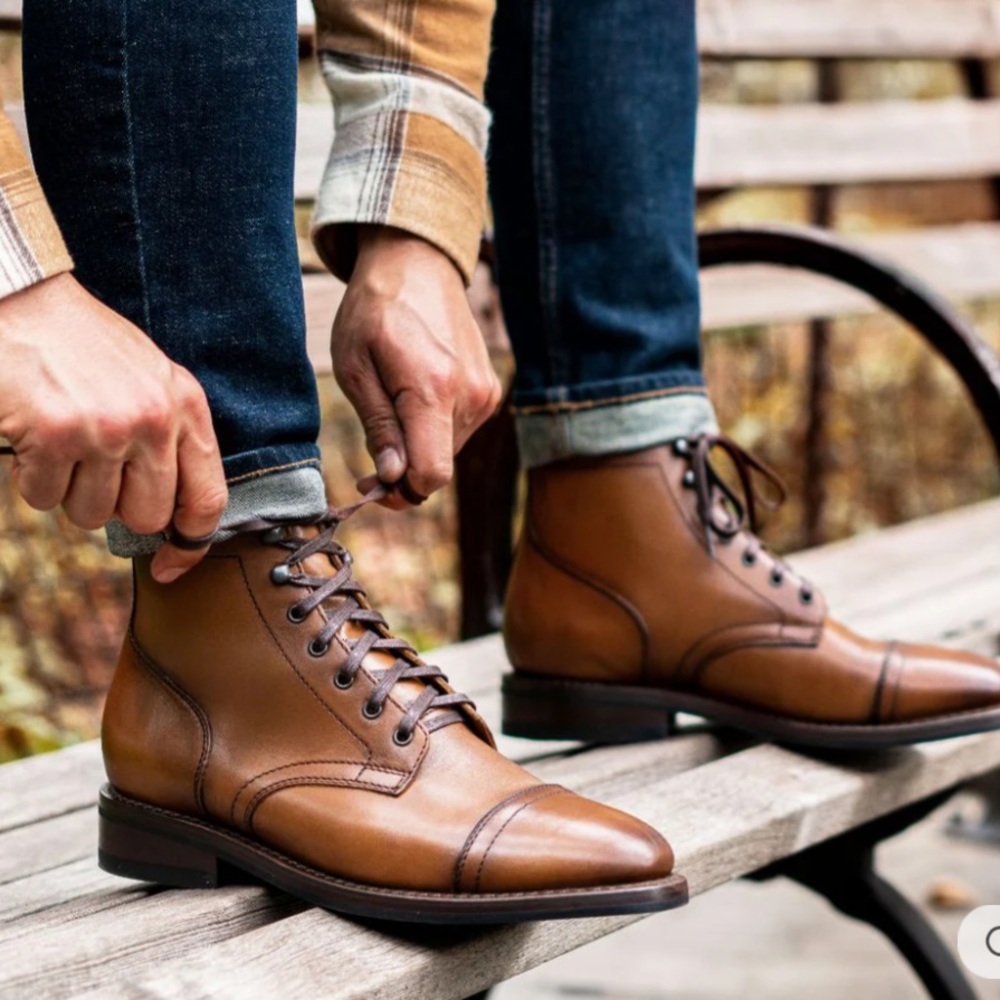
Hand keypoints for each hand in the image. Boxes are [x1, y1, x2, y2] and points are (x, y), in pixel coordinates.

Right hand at [0, 273, 227, 581]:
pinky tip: (32, 436)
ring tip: (61, 441)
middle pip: (146, 517)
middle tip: (91, 469)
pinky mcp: (56, 436)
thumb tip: (172, 516)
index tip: (172, 565)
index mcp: (185, 407)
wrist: (22, 301)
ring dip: (69, 490)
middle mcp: (154, 420)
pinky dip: (32, 478)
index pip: (208, 497)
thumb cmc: (84, 347)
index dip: (191, 543)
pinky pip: (45, 497)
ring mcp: (106, 429)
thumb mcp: (149, 381)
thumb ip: (169, 438)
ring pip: (91, 514)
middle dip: (115, 508)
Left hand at [332, 226, 501, 506]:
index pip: (432, 474)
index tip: (371, 482)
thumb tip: (391, 477)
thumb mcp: (355, 368)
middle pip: (439, 466)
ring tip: (392, 407)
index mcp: (434, 389)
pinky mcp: (490, 390)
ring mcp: (486, 393)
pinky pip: (459, 430)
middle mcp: (471, 396)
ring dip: (419, 446)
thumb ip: (378, 426)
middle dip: (404, 469)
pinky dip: (435, 428)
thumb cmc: (375, 311)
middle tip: (372, 452)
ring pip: (448, 451)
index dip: (400, 491)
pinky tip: (414, 396)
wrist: (416, 264)